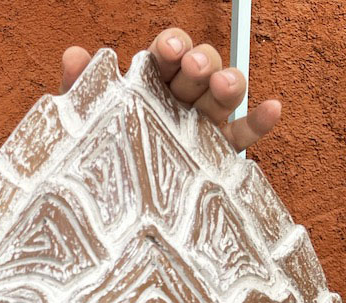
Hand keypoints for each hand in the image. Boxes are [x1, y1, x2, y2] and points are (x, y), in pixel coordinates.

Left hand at [60, 28, 280, 152]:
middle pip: (199, 69)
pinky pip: (242, 137)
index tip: (168, 49)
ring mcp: (201, 125)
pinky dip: (259, 122)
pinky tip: (272, 109)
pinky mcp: (217, 155)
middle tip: (193, 68)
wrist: (109, 212)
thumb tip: (73, 56)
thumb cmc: (98, 158)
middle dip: (200, 62)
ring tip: (224, 85)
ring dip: (229, 83)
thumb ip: (82, 91)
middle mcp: (178, 100)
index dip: (170, 47)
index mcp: (148, 86)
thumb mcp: (84, 126)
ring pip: (223, 96)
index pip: (165, 56)